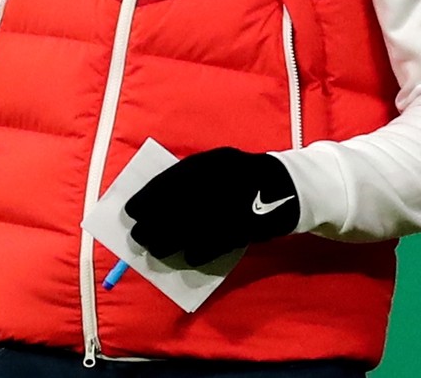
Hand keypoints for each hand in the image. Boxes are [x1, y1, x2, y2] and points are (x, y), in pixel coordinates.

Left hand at [124, 147, 298, 266]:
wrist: (290, 186)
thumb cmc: (243, 179)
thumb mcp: (218, 168)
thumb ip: (192, 182)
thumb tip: (156, 205)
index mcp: (213, 161)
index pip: (173, 178)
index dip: (148, 196)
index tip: (130, 211)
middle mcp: (224, 178)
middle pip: (180, 204)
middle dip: (154, 222)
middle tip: (137, 236)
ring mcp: (237, 202)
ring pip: (196, 224)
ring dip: (170, 240)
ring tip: (154, 250)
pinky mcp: (250, 224)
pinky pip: (219, 241)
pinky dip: (201, 251)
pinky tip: (188, 258)